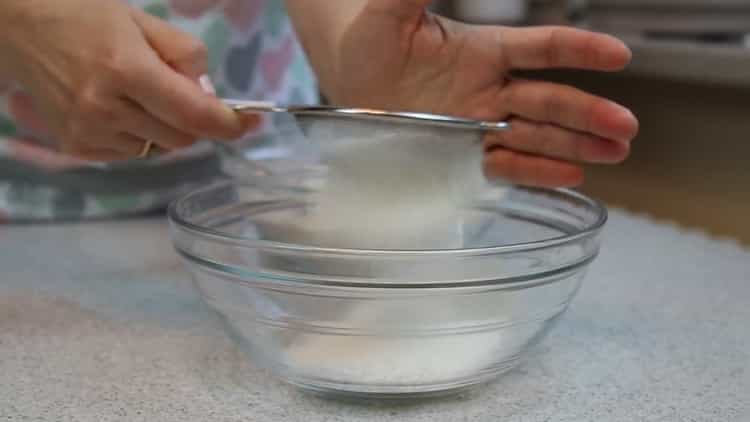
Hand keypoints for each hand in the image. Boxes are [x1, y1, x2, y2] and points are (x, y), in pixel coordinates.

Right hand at [0, 0, 257, 160]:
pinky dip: (138, 136)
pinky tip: (120, 109)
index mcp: (126, 69)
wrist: (17, 25)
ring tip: (139, 93)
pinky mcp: (74, 146)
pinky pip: (130, 153)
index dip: (230, 124)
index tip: (251, 122)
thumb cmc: (84, 15)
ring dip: (164, 127)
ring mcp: (87, 132)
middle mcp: (105, 108)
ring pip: (158, 148)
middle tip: (181, 92)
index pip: (194, 114)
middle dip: (194, 120)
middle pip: (181, 138)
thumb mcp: (143, 22)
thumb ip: (185, 57)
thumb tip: (209, 94)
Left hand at [320, 0, 638, 186]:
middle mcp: (489, 90)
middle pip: (549, 101)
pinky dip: (536, 171)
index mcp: (484, 51)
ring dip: (576, 145)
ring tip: (616, 153)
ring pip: (536, 135)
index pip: (544, 48)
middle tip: (626, 127)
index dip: (581, 51)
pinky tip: (572, 175)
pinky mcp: (461, 155)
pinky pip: (504, 164)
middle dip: (588, 114)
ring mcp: (478, 125)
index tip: (618, 56)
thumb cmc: (370, 39)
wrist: (350, 79)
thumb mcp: (392, 12)